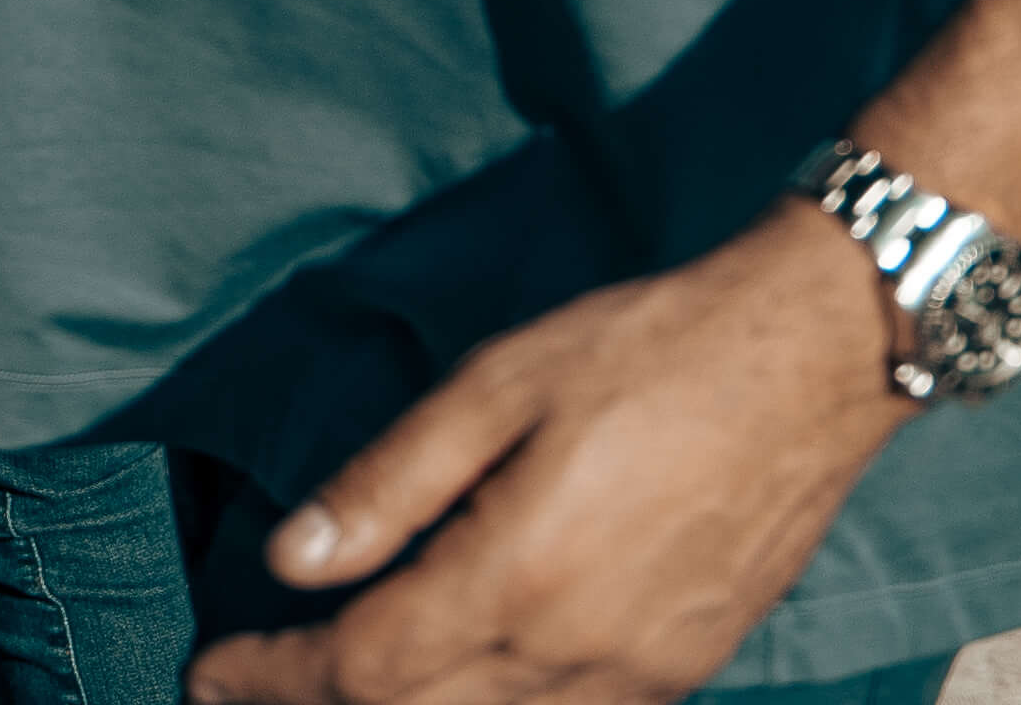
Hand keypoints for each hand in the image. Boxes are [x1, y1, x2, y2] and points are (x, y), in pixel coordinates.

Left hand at [187, 213, 906, 704]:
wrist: (812, 358)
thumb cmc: (649, 350)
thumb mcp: (497, 383)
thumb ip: (388, 484)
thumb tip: (288, 561)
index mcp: (518, 578)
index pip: (360, 670)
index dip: (272, 678)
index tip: (209, 672)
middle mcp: (578, 653)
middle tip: (248, 695)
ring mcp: (641, 676)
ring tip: (336, 699)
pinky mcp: (684, 671)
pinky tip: (460, 690)